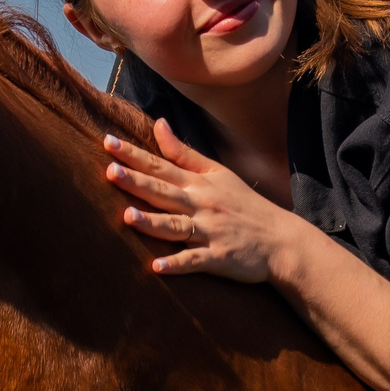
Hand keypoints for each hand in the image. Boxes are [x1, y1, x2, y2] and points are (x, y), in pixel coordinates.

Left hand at [104, 121, 389, 390]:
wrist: (281, 239)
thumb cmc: (245, 205)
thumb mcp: (218, 173)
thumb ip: (183, 152)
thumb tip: (158, 123)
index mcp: (199, 184)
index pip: (161, 166)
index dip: (134, 155)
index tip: (108, 141)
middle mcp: (201, 205)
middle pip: (164, 193)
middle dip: (137, 182)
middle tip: (110, 171)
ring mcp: (210, 232)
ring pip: (177, 226)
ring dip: (153, 222)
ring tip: (128, 217)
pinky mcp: (218, 258)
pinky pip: (195, 261)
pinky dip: (177, 264)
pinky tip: (157, 267)